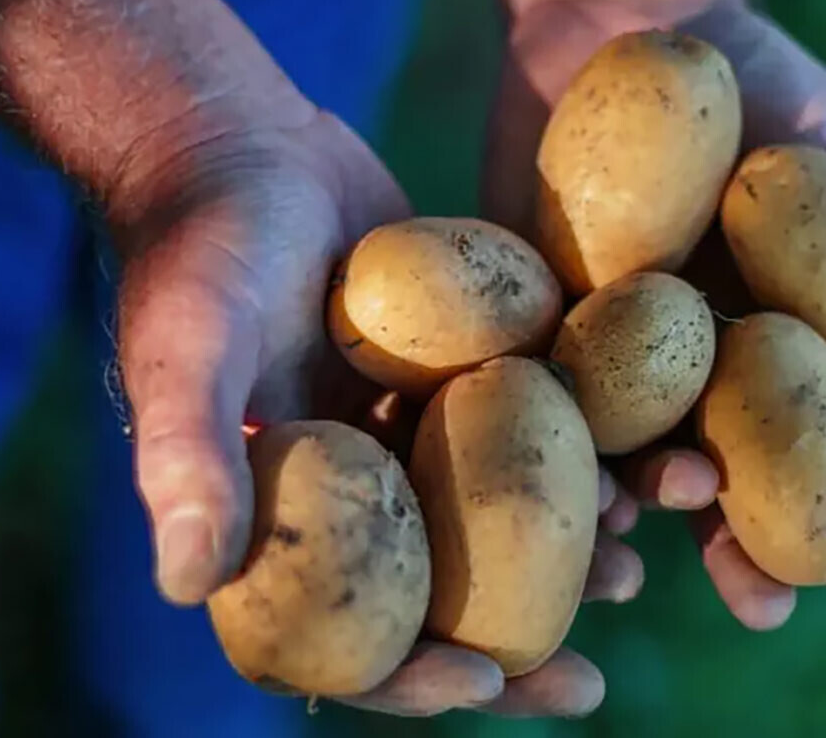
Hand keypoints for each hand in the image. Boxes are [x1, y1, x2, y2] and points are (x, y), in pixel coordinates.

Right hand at [111, 111, 620, 715]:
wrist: (246, 143)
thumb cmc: (201, 246)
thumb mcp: (187, 345)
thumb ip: (188, 453)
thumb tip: (184, 585)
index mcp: (281, 512)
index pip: (340, 630)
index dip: (406, 675)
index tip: (481, 690)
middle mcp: (352, 482)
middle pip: (435, 591)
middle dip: (508, 644)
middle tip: (585, 689)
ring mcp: (409, 425)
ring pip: (492, 515)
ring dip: (561, 555)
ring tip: (636, 574)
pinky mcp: (460, 363)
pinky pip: (522, 427)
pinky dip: (576, 454)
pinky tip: (641, 464)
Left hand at [483, 0, 825, 628]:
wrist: (625, 16)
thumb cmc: (756, 77)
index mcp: (769, 337)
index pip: (819, 434)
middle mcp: (687, 360)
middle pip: (720, 469)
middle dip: (742, 543)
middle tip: (763, 605)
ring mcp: (605, 345)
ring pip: (622, 450)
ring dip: (638, 510)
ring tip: (647, 548)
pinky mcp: (528, 313)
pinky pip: (534, 391)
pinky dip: (545, 441)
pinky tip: (555, 483)